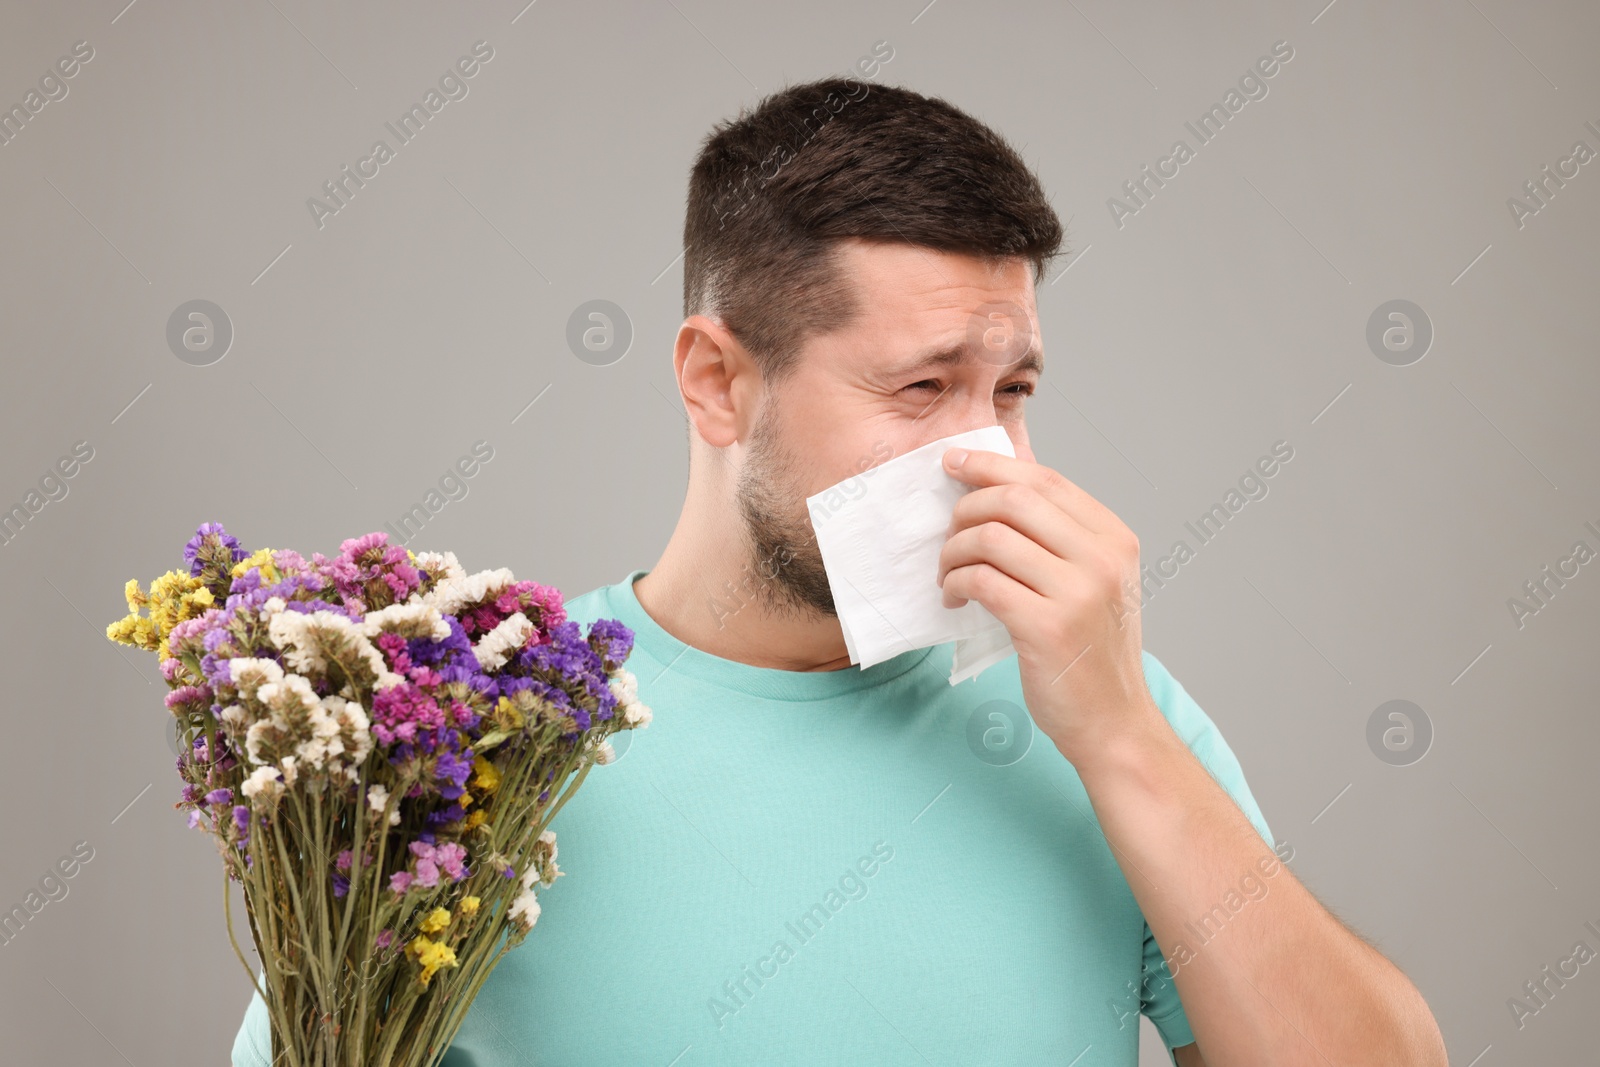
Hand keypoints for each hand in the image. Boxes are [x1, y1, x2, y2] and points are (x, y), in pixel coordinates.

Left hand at [936, 446, 1161, 763]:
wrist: (1113, 722)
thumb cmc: (1092, 653)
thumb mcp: (1096, 584)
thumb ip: (1062, 540)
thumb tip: (998, 492)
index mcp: (1115, 539)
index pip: (1045, 479)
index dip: (992, 465)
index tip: (954, 464)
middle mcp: (1102, 559)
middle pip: (1014, 499)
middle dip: (966, 508)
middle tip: (948, 534)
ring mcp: (1078, 593)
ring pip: (991, 537)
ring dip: (954, 551)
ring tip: (948, 574)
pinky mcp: (1047, 627)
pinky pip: (982, 580)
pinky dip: (955, 582)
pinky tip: (953, 597)